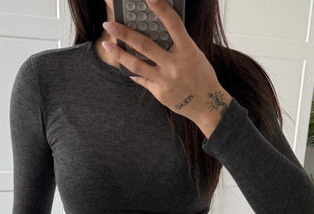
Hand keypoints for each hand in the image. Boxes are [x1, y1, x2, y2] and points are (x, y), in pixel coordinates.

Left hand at [102, 0, 232, 131]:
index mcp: (187, 50)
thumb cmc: (201, 75)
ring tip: (107, 44)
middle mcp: (175, 65)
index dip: (161, 9)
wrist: (207, 105)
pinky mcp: (159, 93)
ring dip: (119, 54)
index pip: (173, 24)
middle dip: (124, 33)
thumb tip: (157, 31)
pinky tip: (124, 64)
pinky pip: (141, 79)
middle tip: (108, 25)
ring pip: (136, 65)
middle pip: (145, 46)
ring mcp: (165, 80)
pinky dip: (132, 71)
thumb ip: (177, 43)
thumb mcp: (194, 54)